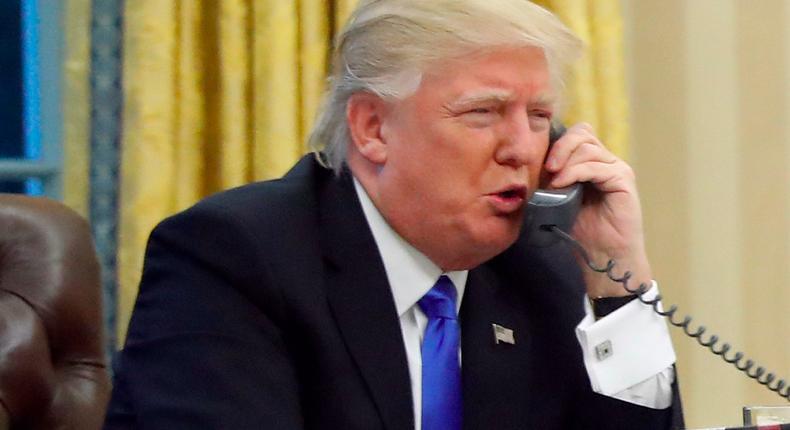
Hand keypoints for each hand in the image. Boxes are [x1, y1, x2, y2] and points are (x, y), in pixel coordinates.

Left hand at [544, 122, 651, 296]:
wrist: (604, 257)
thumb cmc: (582, 231)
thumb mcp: (558, 199)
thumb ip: (550, 179)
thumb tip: (526, 164)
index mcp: (591, 163)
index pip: (576, 134)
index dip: (557, 142)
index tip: (540, 161)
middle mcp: (606, 161)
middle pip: (582, 134)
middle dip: (560, 147)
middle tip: (546, 168)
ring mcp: (617, 169)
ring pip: (588, 148)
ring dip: (565, 162)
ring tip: (553, 182)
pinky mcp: (623, 181)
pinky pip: (597, 166)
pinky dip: (576, 172)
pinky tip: (562, 184)